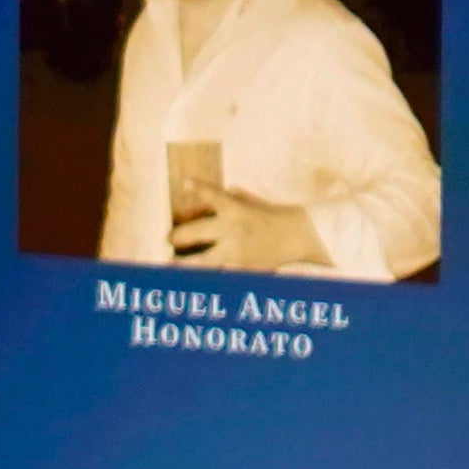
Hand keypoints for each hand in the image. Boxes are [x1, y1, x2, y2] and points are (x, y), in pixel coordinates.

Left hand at [172, 176, 322, 270]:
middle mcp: (232, 231)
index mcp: (236, 210)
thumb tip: (202, 189)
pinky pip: (221, 275)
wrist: (300, 236)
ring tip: (168, 266)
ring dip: (183, 265)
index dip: (199, 188)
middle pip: (195, 233)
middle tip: (167, 238)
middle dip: (177, 236)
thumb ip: (229, 197)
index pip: (214, 195)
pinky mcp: (243, 268)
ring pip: (203, 262)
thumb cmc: (272, 215)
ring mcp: (237, 252)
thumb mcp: (251, 202)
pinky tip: (192, 285)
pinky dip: (208, 279)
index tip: (186, 183)